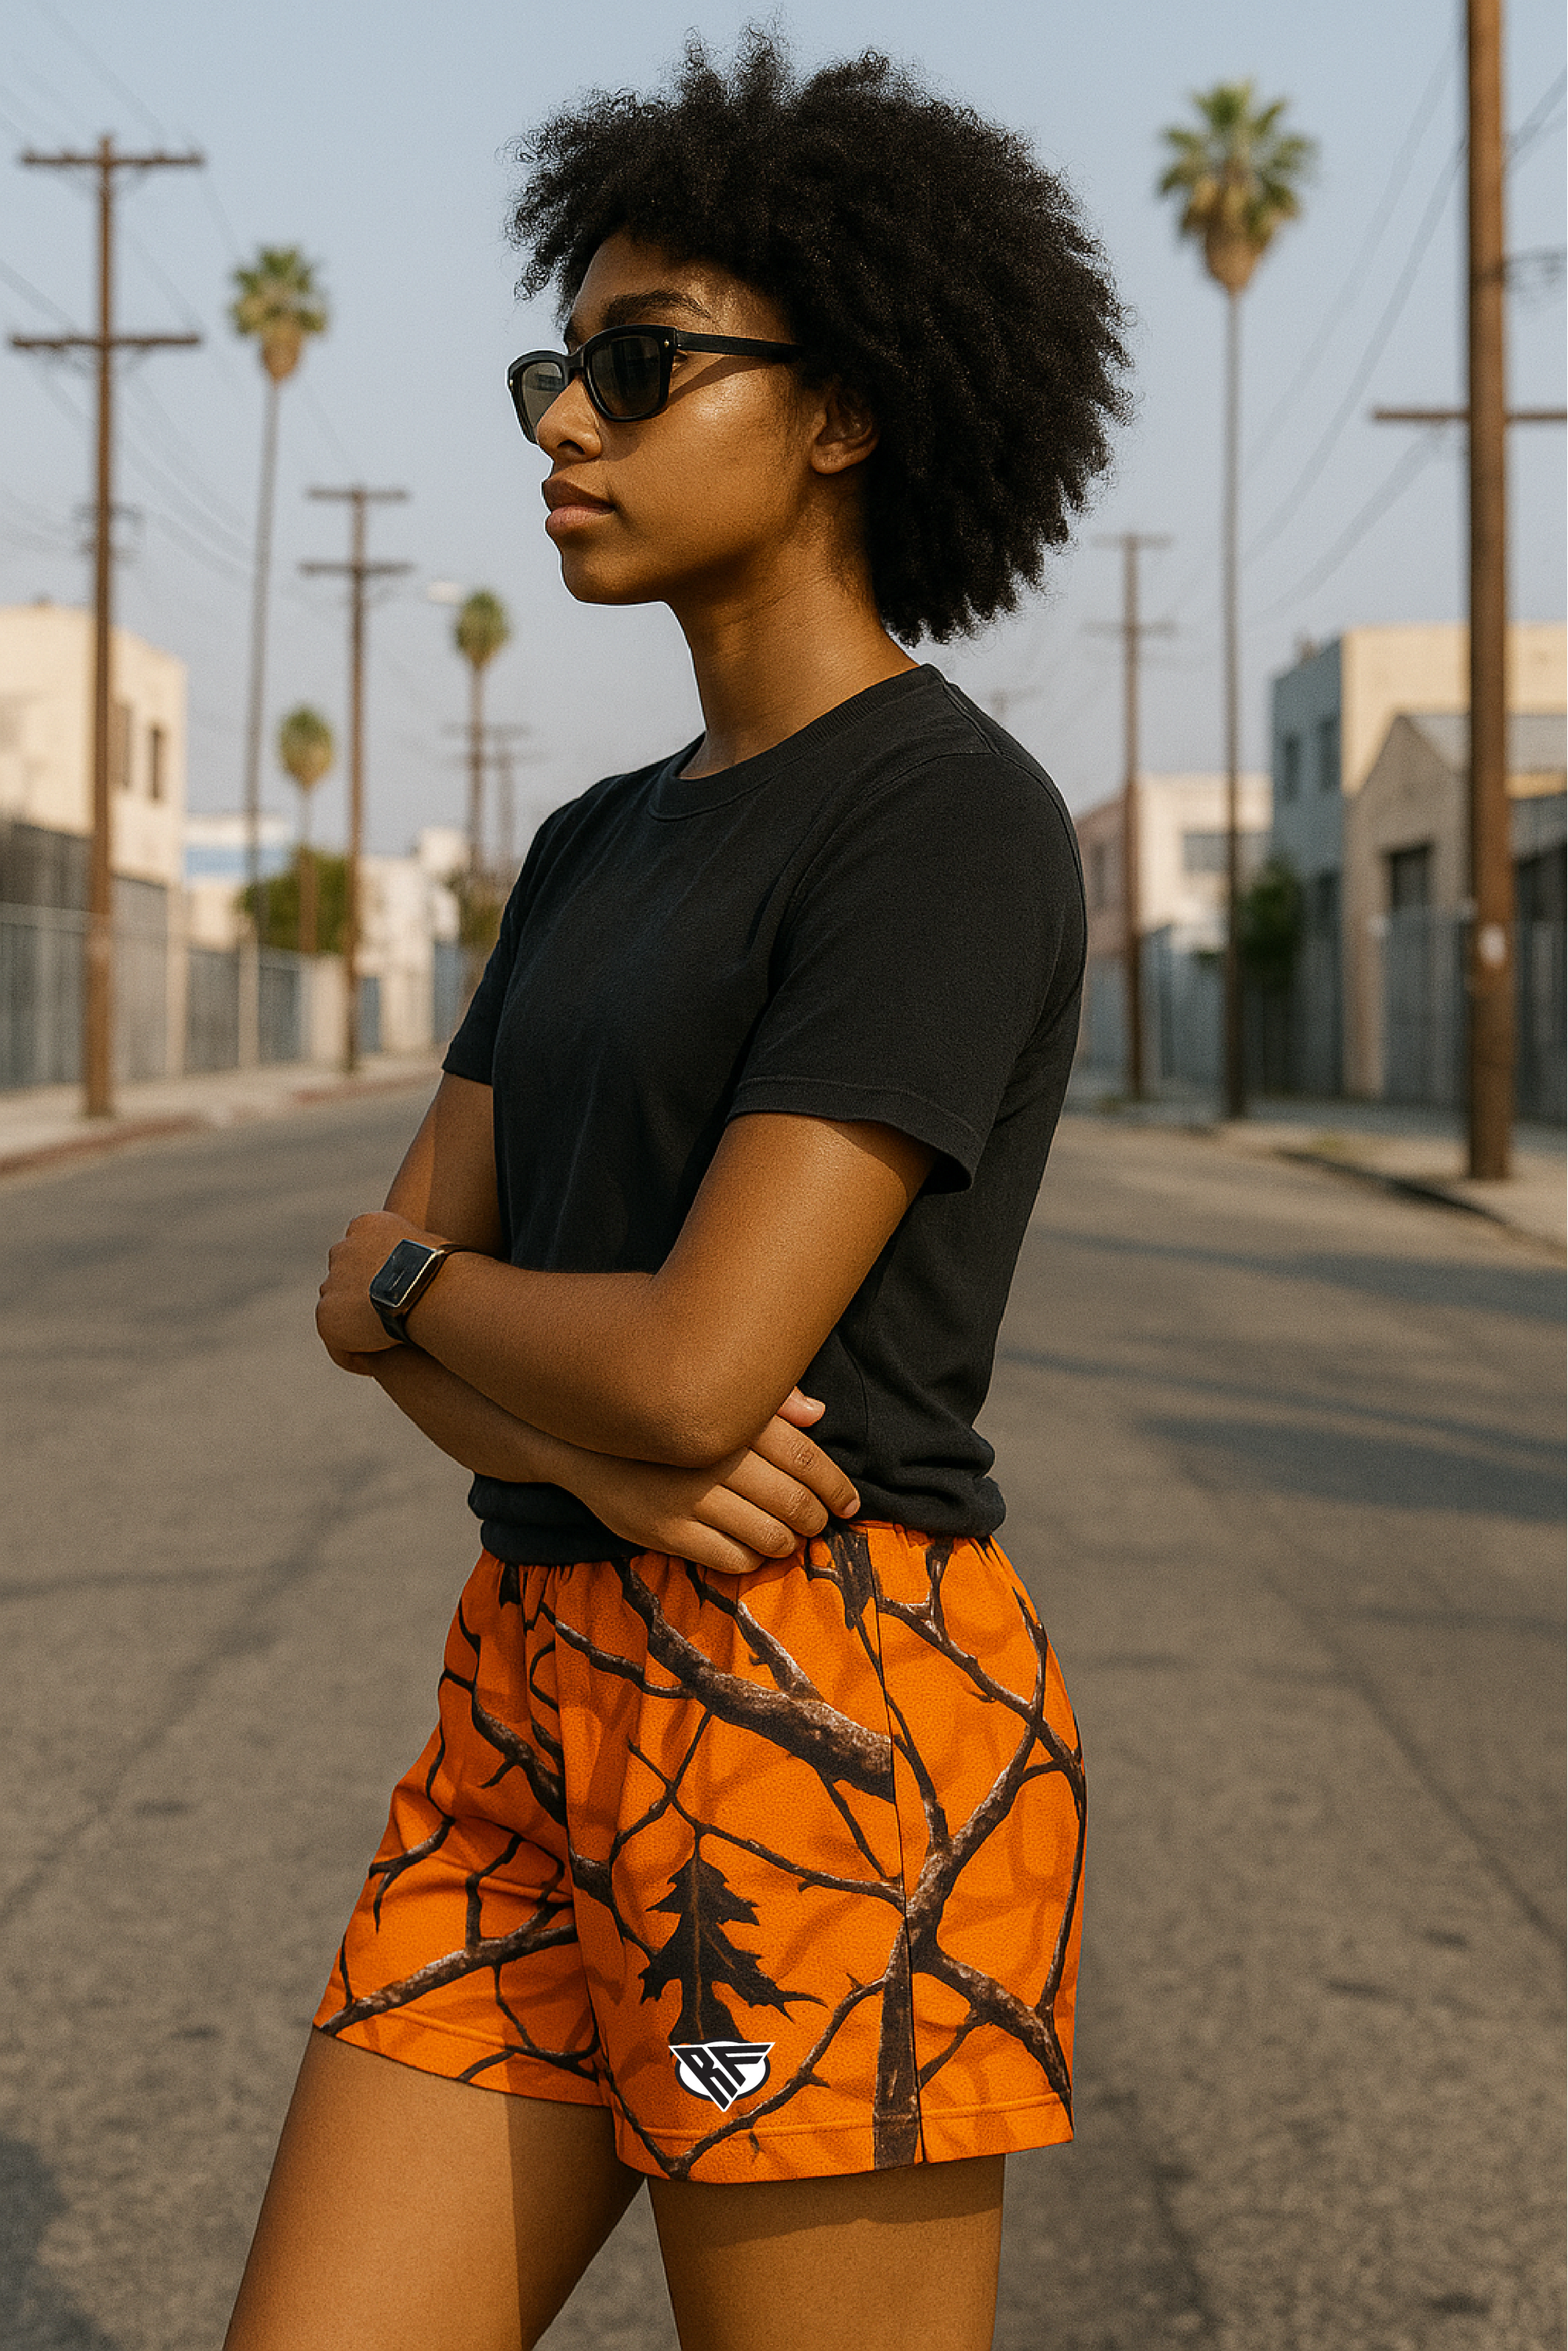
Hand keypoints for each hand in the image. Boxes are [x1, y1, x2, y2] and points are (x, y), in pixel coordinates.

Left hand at [316, 1208, 444, 1361]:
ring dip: (357, 1325)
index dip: (377, 1274)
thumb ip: (414, 1254)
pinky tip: (373, 1366)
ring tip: (381, 1347)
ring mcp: (330, 1282)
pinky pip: (337, 1340)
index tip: (395, 1294)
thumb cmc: (446, 1272)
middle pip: (345, 1277)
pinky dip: (353, 1352)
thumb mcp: (431, 1247)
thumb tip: (425, 1272)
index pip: (362, 1250)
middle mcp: (342, 1249)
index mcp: (366, 1225)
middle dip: (361, 1297)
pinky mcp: (326, 1315)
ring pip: (338, 1308)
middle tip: (387, 1320)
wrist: (429, 1289)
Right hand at [572, 1391, 858, 1576]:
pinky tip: (754, 1548)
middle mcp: (712, 1459)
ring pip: (767, 1536)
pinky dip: (753, 1558)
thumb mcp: (710, 1393)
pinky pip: (730, 1558)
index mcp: (731, 1421)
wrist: (581, 1437)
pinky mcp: (664, 1531)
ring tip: (791, 1536)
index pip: (805, 1460)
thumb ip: (769, 1402)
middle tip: (821, 1522)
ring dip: (788, 1542)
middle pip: (793, 1501)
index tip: (849, 1502)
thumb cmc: (661, 1411)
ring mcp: (686, 1499)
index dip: (836, 1486)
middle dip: (817, 1518)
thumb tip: (819, 1415)